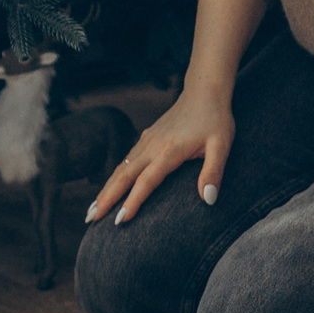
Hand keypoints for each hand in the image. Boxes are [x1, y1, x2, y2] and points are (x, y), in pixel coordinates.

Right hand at [89, 84, 236, 225]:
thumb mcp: (222, 145)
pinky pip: (125, 161)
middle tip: (91, 220)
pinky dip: (113, 178)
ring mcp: (146, 141)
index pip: (146, 181)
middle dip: (106, 199)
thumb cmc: (216, 119)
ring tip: (92, 210)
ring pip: (120, 169)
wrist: (204, 91)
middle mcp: (152, 147)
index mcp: (169, 151)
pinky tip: (108, 189)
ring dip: (105, 190)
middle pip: (123, 176)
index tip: (119, 221)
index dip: (132, 202)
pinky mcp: (145, 138)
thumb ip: (213, 172)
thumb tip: (208, 199)